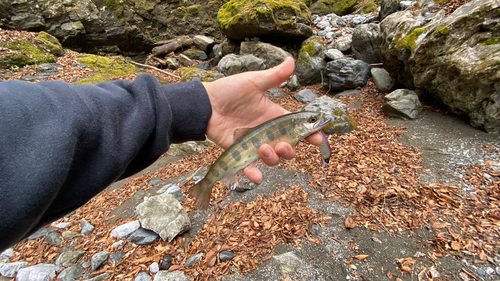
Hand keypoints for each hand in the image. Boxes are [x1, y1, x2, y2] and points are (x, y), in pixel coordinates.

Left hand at [203, 57, 321, 182]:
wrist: (205, 104)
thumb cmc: (229, 91)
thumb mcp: (254, 82)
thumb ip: (274, 76)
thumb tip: (292, 60)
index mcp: (274, 117)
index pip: (297, 128)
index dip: (309, 135)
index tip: (317, 139)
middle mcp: (268, 133)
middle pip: (288, 147)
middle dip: (291, 149)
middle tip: (284, 144)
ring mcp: (255, 145)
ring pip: (273, 159)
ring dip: (273, 158)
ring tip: (264, 148)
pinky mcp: (241, 154)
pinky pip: (250, 168)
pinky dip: (254, 174)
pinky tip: (256, 176)